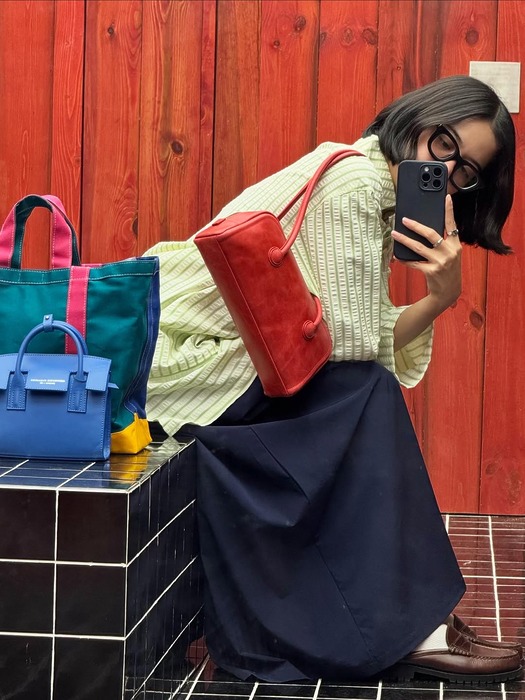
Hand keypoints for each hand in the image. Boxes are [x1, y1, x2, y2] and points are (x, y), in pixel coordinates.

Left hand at [391, 195, 460, 311]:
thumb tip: (425, 230)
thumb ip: (444, 243)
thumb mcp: (451, 255)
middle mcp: (449, 252)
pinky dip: (404, 259)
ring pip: (418, 247)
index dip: (449, 211)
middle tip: (404, 220)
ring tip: (395, 234)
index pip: (452, 225)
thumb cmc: (448, 271)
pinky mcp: (431, 271)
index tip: (446, 198)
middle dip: (416, 225)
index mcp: (455, 245)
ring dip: (404, 240)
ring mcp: (440, 262)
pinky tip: (397, 256)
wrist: (449, 292)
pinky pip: (413, 262)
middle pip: (430, 234)